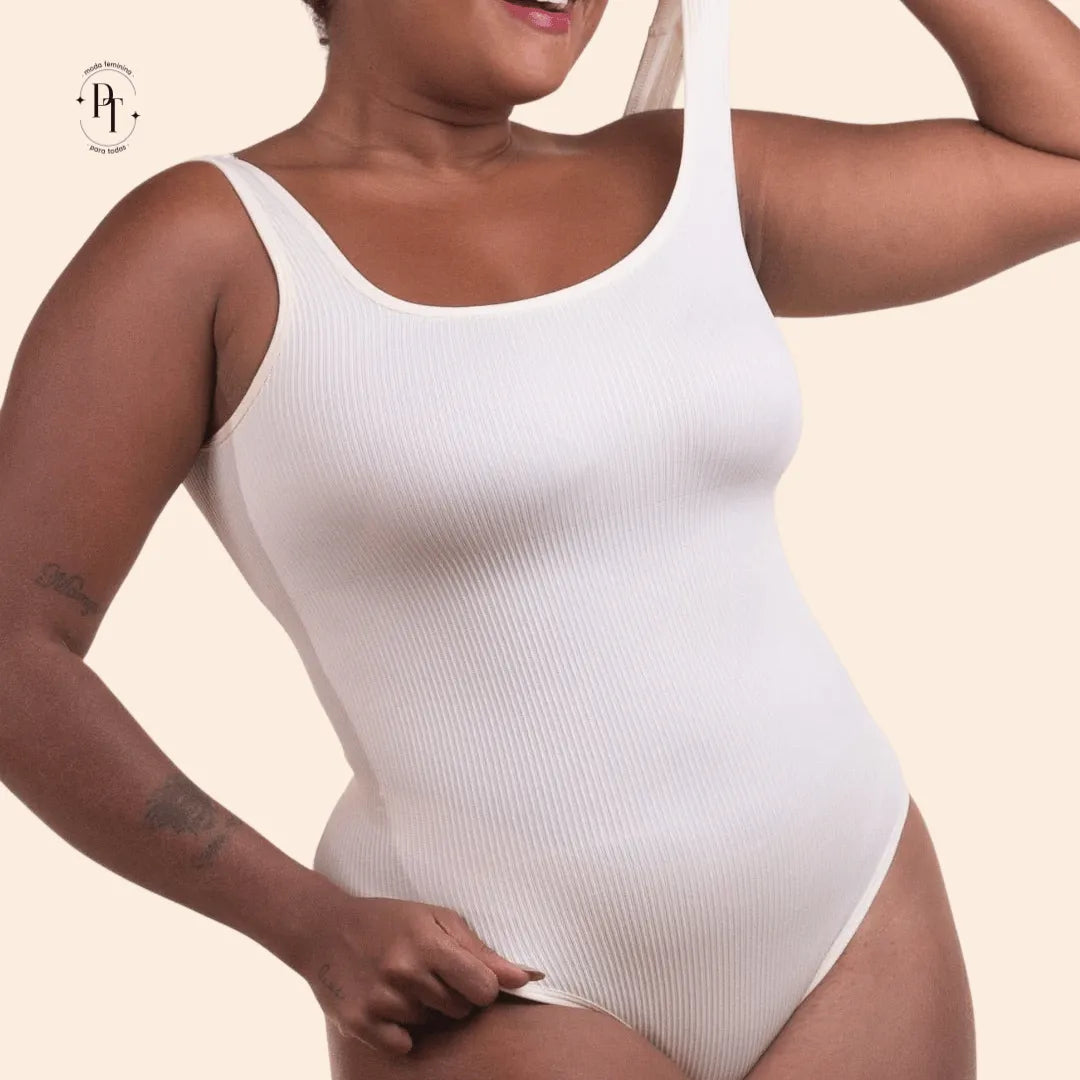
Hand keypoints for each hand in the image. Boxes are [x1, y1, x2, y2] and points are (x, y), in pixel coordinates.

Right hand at [292, 892, 544, 1055]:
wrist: (324, 930)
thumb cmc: (391, 920)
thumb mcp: (437, 920)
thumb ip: (482, 952)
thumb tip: (528, 977)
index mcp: (427, 943)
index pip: (484, 988)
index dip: (482, 985)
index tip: (469, 975)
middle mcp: (404, 972)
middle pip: (460, 1009)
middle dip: (452, 993)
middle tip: (426, 970)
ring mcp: (381, 1000)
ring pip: (432, 1024)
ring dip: (424, 1009)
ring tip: (402, 980)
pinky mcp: (360, 1023)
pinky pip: (403, 1045)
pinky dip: (400, 1032)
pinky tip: (387, 1004)